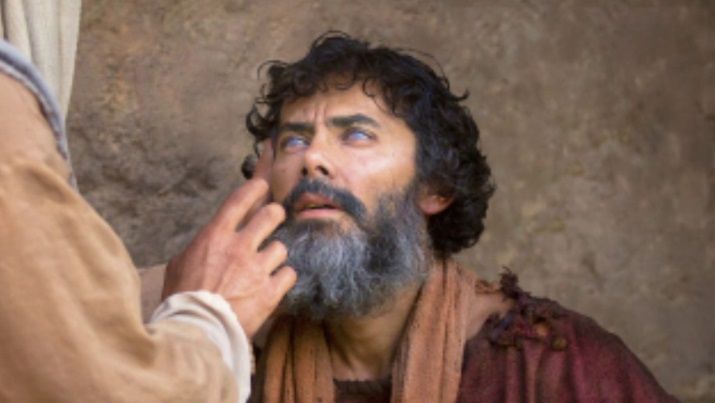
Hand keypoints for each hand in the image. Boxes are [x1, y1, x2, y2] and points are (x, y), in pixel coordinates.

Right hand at [161, 141, 293, 338]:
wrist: (196, 330)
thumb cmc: (181, 299)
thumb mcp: (178, 265)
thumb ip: (198, 249)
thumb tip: (206, 244)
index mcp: (215, 236)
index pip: (240, 200)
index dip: (255, 188)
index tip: (262, 185)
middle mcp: (240, 246)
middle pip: (271, 215)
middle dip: (275, 216)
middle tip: (274, 220)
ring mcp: (258, 268)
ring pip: (281, 247)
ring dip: (276, 255)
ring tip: (267, 265)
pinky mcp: (271, 291)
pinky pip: (289, 274)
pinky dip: (284, 278)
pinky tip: (276, 284)